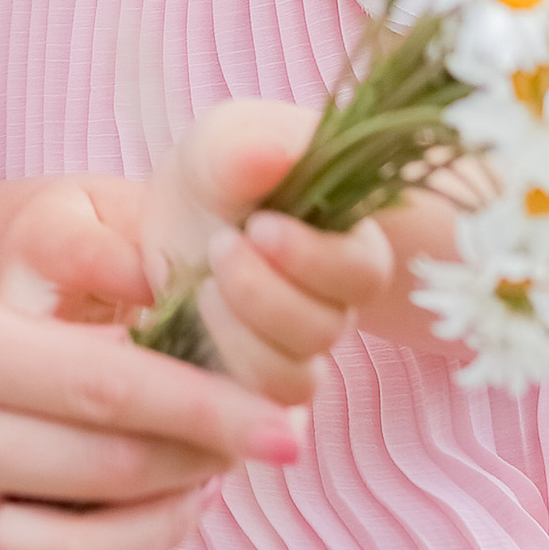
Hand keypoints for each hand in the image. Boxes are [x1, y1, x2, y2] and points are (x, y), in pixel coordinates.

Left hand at [157, 101, 392, 401]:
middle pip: (324, 331)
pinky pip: (252, 408)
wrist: (187, 212)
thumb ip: (251, 147)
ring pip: (292, 379)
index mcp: (348, 244)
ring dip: (239, 333)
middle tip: (219, 244)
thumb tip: (274, 154)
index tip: (258, 225)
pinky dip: (219, 368)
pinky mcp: (250, 381)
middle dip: (264, 293)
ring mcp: (293, 351)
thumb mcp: (228, 140)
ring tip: (202, 283)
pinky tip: (190, 320)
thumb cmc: (225, 168)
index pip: (361, 273)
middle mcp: (332, 307)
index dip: (312, 259)